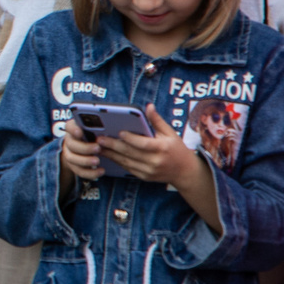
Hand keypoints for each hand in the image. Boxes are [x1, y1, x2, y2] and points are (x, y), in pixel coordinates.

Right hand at [60, 117, 103, 184]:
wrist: (85, 149)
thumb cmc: (95, 136)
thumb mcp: (97, 129)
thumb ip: (101, 127)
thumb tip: (116, 125)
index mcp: (74, 128)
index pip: (69, 126)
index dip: (73, 129)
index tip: (80, 132)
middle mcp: (69, 140)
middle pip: (71, 144)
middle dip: (84, 147)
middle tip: (97, 148)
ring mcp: (69, 154)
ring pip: (72, 158)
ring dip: (85, 161)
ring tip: (97, 161)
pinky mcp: (73, 166)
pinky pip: (78, 171)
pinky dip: (90, 172)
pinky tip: (101, 171)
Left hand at [101, 106, 221, 230]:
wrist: (185, 172)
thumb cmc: (177, 149)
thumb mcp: (171, 133)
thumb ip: (157, 121)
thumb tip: (148, 106)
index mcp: (162, 148)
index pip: (143, 143)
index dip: (131, 138)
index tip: (119, 132)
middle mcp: (155, 161)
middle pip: (131, 153)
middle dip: (113, 145)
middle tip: (100, 139)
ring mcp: (149, 171)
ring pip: (126, 162)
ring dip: (111, 154)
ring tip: (98, 147)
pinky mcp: (144, 177)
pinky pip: (128, 168)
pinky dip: (117, 161)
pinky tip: (108, 155)